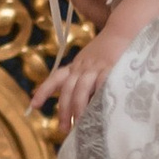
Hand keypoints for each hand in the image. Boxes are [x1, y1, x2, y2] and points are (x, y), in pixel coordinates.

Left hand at [36, 0, 158, 132]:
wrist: (125, 29)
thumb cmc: (109, 49)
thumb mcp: (90, 61)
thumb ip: (83, 78)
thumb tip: (78, 103)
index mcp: (76, 65)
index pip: (56, 78)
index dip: (44, 91)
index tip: (33, 105)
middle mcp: (82, 67)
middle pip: (68, 90)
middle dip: (63, 110)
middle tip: (63, 129)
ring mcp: (96, 67)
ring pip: (81, 90)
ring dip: (78, 109)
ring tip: (78, 125)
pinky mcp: (111, 69)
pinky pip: (101, 86)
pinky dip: (98, 99)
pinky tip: (98, 111)